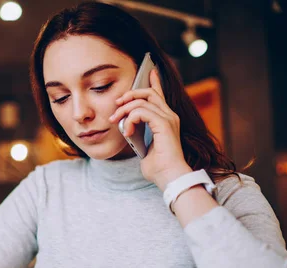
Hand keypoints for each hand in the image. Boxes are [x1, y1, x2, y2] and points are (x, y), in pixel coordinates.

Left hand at [109, 69, 191, 190]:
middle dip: (129, 95)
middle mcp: (169, 116)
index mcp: (166, 120)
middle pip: (148, 93)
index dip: (154, 81)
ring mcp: (168, 118)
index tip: (149, 71)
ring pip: (142, 101)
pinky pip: (141, 112)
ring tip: (116, 122)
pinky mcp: (164, 124)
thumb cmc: (158, 168)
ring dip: (124, 110)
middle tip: (116, 106)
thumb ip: (138, 137)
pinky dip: (130, 119)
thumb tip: (127, 132)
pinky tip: (127, 131)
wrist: (169, 177)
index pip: (159, 95)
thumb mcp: (144, 148)